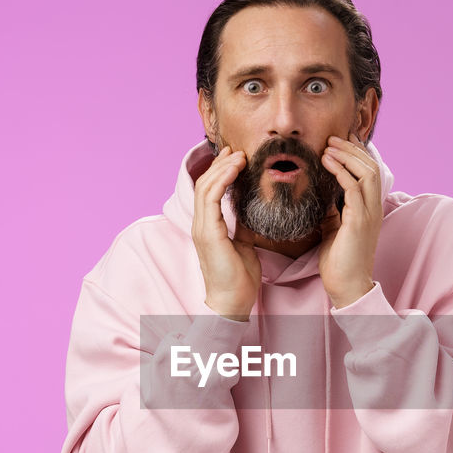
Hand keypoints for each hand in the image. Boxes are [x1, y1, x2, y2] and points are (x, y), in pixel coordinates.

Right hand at [192, 145, 260, 320]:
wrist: (233, 302)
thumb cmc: (239, 278)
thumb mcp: (244, 245)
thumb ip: (242, 226)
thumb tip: (251, 212)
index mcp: (208, 227)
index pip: (209, 191)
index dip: (220, 172)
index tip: (235, 158)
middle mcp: (200, 224)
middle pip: (205, 184)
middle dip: (220, 164)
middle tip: (237, 150)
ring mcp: (202, 228)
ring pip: (206, 187)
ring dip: (222, 168)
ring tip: (238, 155)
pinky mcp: (208, 233)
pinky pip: (211, 199)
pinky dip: (223, 181)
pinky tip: (235, 170)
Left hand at [318, 134, 381, 307]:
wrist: (347, 287)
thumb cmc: (340, 262)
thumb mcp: (335, 230)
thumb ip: (334, 213)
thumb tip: (324, 200)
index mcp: (370, 209)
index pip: (370, 172)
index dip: (357, 153)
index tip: (339, 141)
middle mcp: (373, 208)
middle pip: (371, 167)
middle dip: (352, 148)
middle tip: (333, 137)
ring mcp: (369, 214)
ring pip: (366, 173)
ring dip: (347, 155)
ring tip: (329, 145)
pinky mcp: (359, 222)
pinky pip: (354, 188)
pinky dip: (341, 171)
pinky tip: (327, 162)